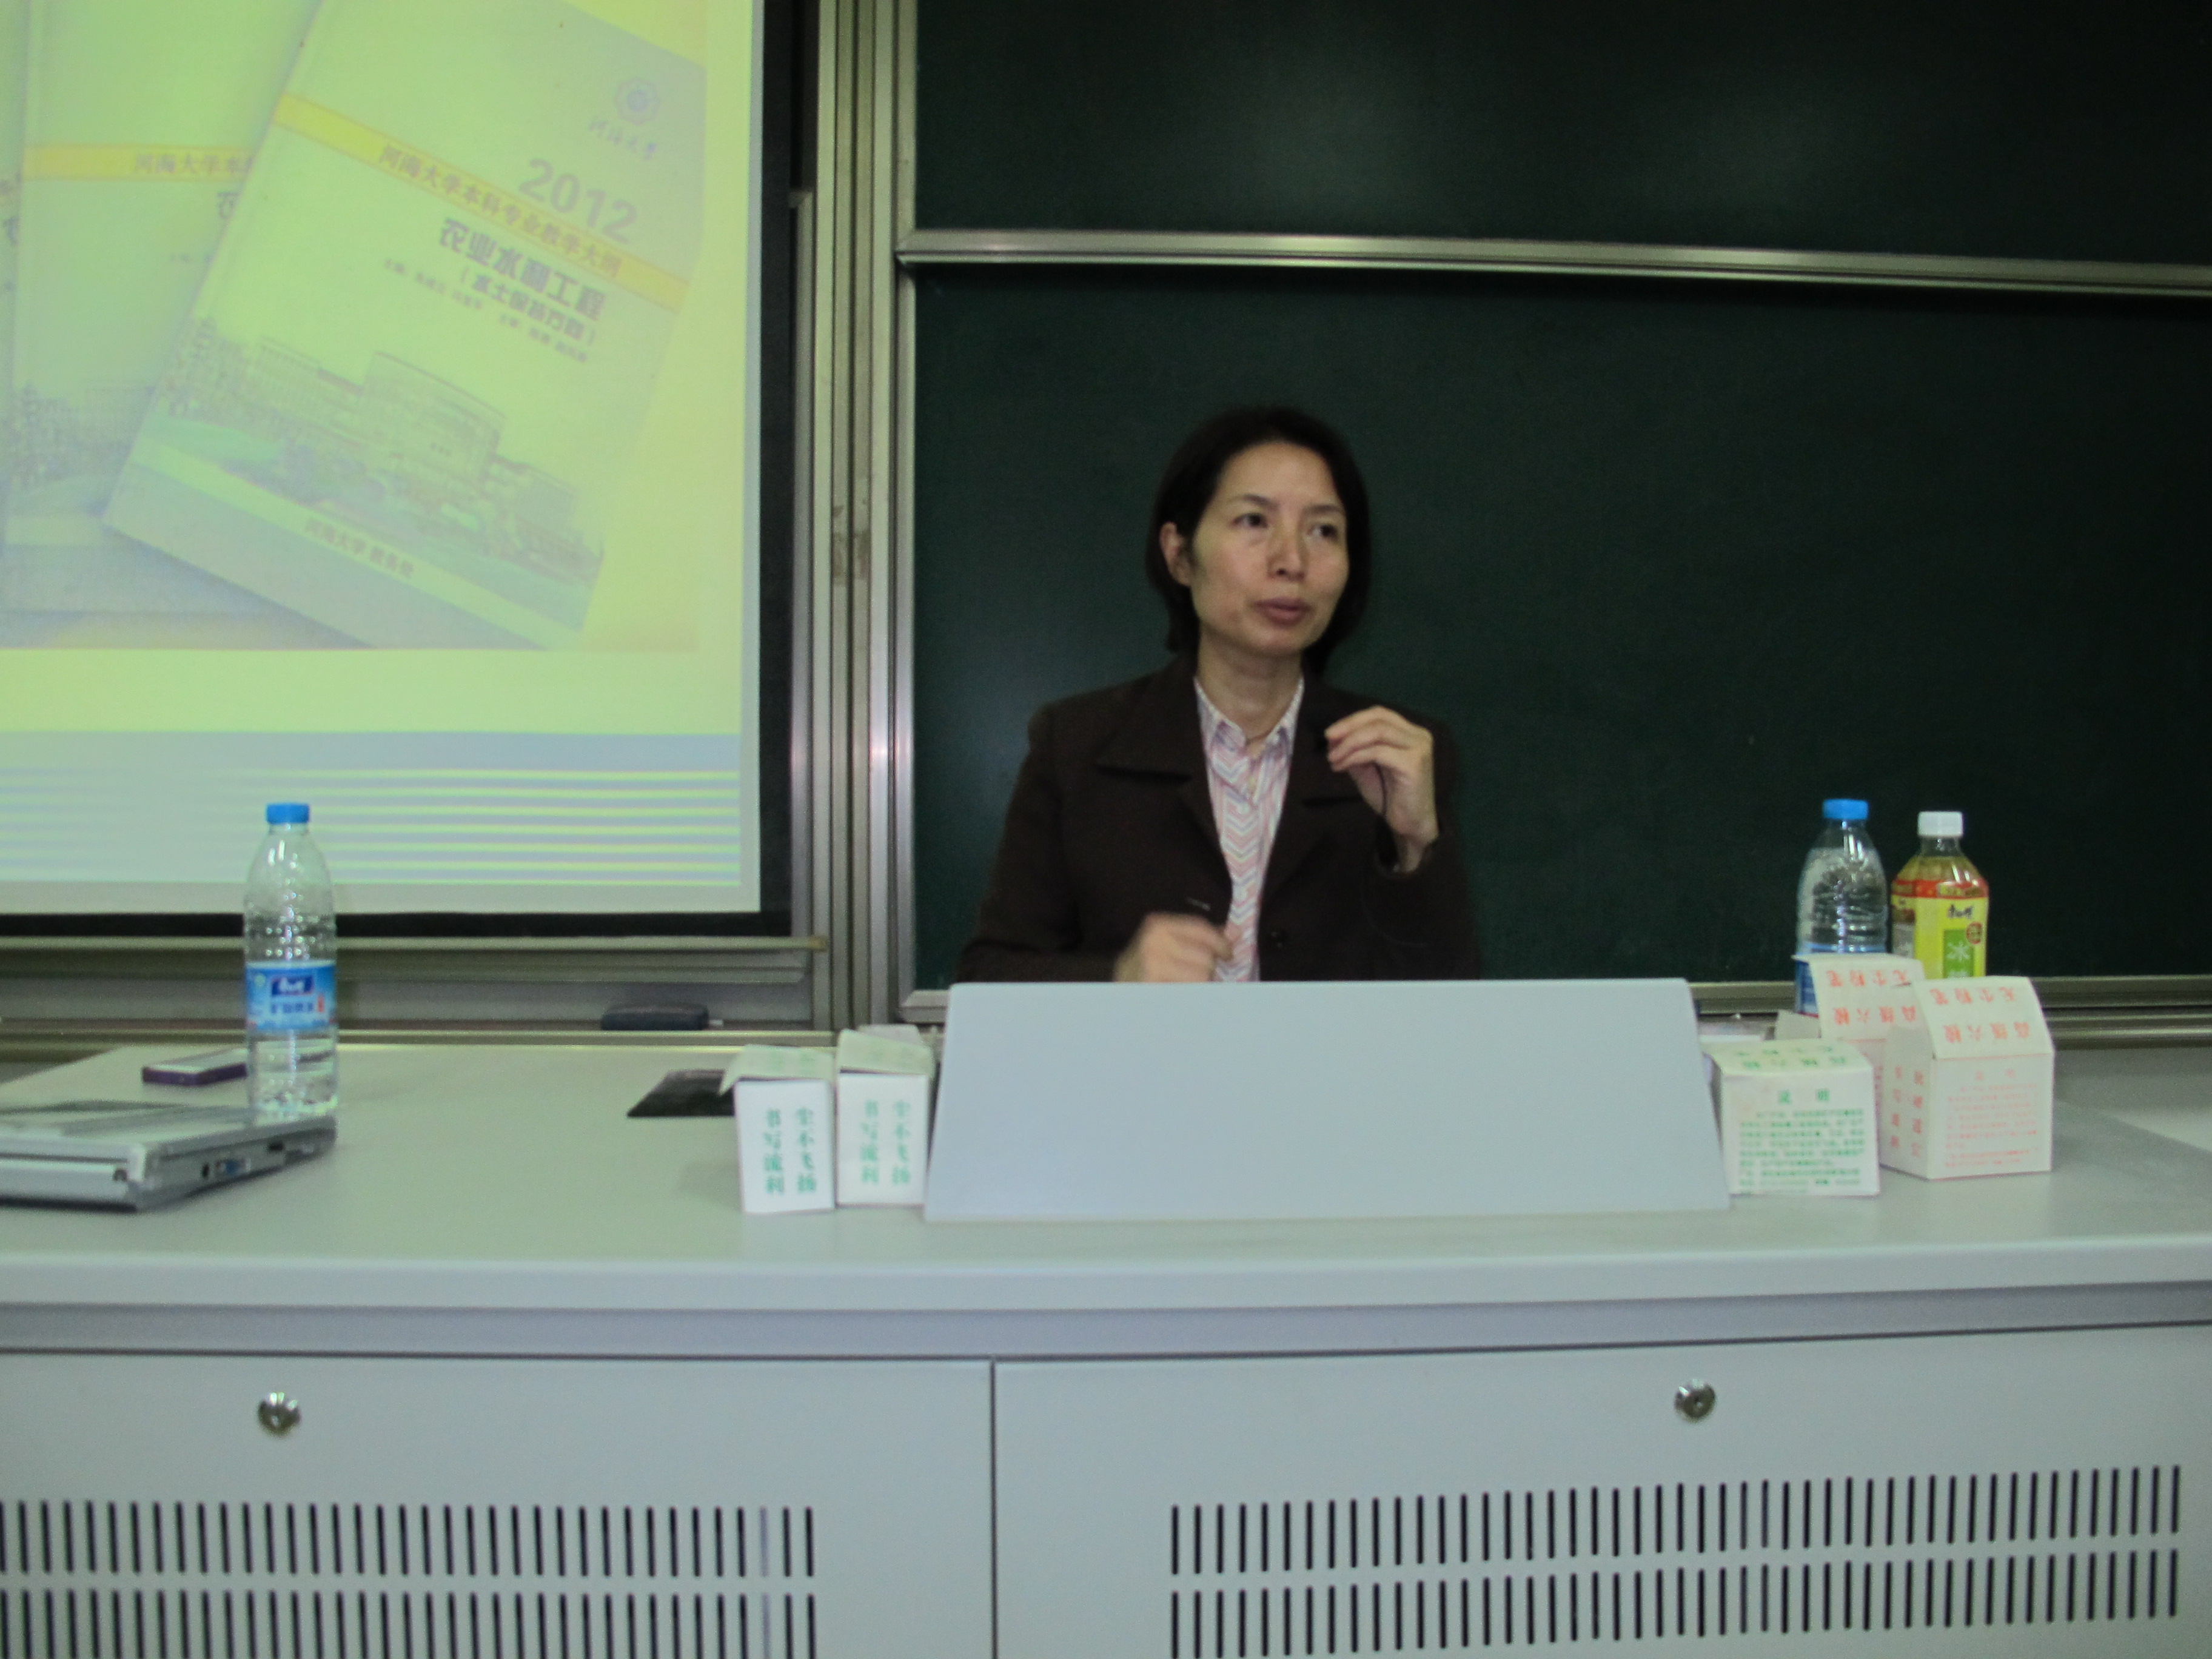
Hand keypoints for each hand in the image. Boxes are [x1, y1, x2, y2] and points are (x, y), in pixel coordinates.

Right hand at [1113, 913, 1236, 981]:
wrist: (1115, 989)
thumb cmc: (1143, 968)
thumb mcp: (1165, 945)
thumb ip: (1198, 938)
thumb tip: (1234, 934)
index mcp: (1157, 925)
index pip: (1201, 928)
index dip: (1220, 941)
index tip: (1228, 953)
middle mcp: (1154, 942)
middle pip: (1206, 955)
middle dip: (1207, 968)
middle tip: (1192, 975)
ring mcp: (1153, 966)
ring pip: (1202, 976)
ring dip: (1200, 984)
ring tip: (1182, 985)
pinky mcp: (1155, 987)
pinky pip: (1191, 991)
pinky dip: (1191, 994)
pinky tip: (1177, 992)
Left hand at [1324, 706, 1438, 870]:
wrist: (1410, 825)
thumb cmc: (1390, 797)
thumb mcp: (1367, 768)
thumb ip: (1354, 751)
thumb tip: (1334, 737)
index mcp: (1410, 733)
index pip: (1379, 714)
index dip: (1352, 720)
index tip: (1330, 733)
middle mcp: (1418, 735)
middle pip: (1379, 718)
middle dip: (1349, 726)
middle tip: (1328, 739)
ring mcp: (1418, 748)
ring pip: (1377, 732)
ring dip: (1349, 743)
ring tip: (1333, 757)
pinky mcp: (1413, 764)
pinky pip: (1378, 752)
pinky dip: (1355, 756)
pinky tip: (1342, 766)